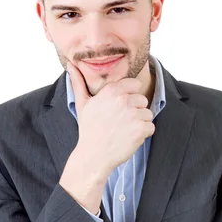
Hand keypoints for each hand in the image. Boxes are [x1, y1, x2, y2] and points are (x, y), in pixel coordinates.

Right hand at [67, 60, 154, 174]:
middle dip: (136, 111)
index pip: (135, 84)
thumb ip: (78, 82)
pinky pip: (151, 127)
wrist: (93, 155)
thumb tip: (71, 65)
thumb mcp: (82, 104)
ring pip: (148, 114)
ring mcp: (133, 114)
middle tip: (120, 123)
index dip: (130, 97)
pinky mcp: (140, 129)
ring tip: (124, 131)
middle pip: (143, 100)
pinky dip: (143, 134)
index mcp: (112, 91)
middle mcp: (123, 100)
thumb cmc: (89, 130)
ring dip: (140, 123)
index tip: (121, 108)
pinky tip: (129, 138)